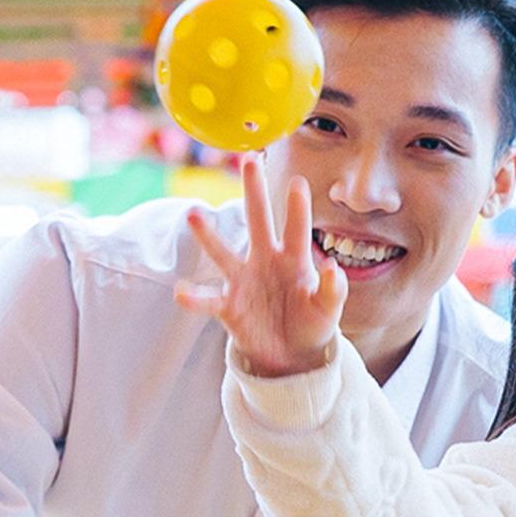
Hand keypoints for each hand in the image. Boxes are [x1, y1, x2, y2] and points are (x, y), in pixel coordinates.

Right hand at [175, 157, 343, 378]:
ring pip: (223, 253)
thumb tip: (333, 267)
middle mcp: (265, 261)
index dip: (297, 207)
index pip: (298, 229)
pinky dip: (194, 297)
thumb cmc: (311, 324)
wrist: (290, 356)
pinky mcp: (228, 306)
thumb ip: (334, 289)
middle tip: (249, 160)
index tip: (297, 182)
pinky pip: (208, 300)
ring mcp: (244, 281)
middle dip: (254, 192)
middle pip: (258, 221)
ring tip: (193, 214)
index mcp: (294, 259)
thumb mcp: (329, 310)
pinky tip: (181, 292)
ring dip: (208, 235)